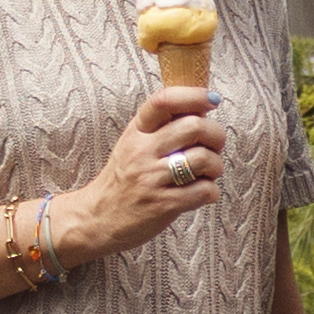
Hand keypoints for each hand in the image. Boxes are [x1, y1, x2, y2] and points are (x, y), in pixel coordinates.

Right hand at [64, 83, 230, 260]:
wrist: (97, 218)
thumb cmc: (123, 179)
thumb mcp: (133, 144)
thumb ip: (162, 127)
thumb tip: (202, 110)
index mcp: (137, 130)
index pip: (164, 100)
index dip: (194, 95)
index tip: (212, 99)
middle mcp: (143, 150)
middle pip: (194, 126)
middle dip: (216, 136)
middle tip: (213, 148)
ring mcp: (151, 178)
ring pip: (203, 159)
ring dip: (215, 167)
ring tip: (206, 174)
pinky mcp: (162, 205)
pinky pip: (204, 191)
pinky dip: (210, 192)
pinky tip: (200, 193)